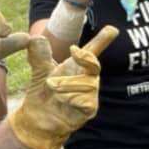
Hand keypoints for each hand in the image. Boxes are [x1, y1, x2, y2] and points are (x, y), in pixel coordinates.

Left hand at [8, 26, 117, 148]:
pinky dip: (70, 98)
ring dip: (65, 84)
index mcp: (78, 67)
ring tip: (53, 89)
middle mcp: (88, 78)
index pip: (93, 51)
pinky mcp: (90, 108)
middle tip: (65, 61)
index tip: (112, 29)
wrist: (36, 119)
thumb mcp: (39, 70)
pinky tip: (62, 101)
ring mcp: (91, 94)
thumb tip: (37, 38)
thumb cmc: (42, 94)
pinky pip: (85, 99)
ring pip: (86, 83)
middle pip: (94, 64)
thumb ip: (40, 55)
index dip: (103, 40)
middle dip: (82, 59)